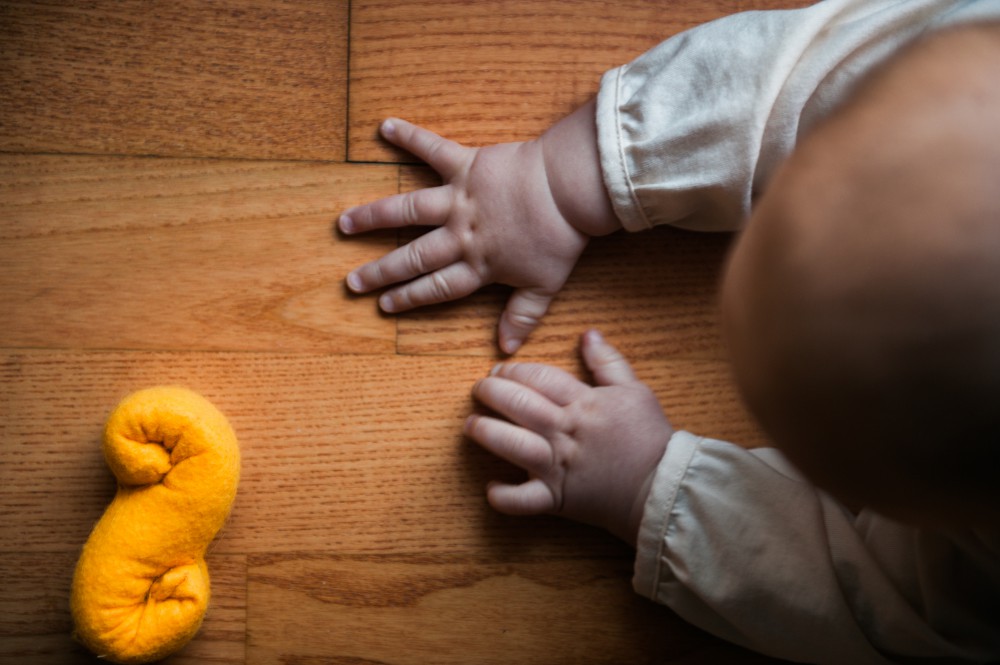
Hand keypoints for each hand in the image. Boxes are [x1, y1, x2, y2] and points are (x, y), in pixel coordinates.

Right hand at [339, 119, 590, 353]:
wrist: (568, 190)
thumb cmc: (560, 238)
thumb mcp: (545, 285)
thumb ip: (522, 316)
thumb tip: (507, 349)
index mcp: (479, 264)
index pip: (438, 287)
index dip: (410, 298)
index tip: (385, 306)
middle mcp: (461, 234)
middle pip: (415, 256)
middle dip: (381, 271)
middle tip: (353, 281)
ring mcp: (460, 199)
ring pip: (409, 210)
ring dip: (374, 217)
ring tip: (344, 224)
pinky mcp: (466, 164)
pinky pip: (433, 149)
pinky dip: (409, 136)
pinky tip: (385, 127)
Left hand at [464, 330, 672, 544]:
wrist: (662, 488)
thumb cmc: (649, 439)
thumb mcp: (635, 390)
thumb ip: (608, 361)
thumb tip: (588, 333)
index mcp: (583, 403)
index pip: (539, 377)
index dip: (514, 369)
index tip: (500, 369)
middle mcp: (565, 432)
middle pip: (519, 404)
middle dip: (491, 392)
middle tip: (480, 389)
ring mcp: (558, 466)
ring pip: (513, 445)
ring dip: (487, 433)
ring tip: (472, 425)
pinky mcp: (557, 498)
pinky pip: (523, 500)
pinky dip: (504, 496)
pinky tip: (491, 487)